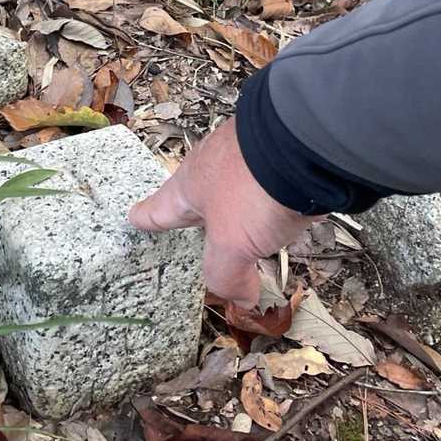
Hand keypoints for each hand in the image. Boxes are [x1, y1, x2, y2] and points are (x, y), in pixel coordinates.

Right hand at [128, 117, 316, 307]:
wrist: (307, 140)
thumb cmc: (254, 188)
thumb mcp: (231, 243)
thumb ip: (227, 276)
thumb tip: (241, 300)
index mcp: (188, 186)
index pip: (157, 210)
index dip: (144, 219)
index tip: (133, 219)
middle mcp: (213, 167)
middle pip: (196, 196)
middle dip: (195, 215)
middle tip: (190, 229)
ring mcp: (247, 158)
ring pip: (235, 189)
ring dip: (237, 210)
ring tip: (244, 231)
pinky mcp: (279, 155)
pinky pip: (267, 183)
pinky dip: (270, 201)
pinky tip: (282, 212)